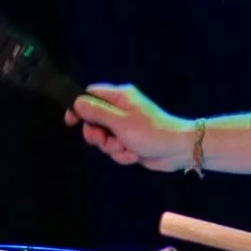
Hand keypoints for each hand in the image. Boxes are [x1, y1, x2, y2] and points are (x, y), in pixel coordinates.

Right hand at [68, 84, 195, 171]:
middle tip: (104, 140)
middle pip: (93, 120)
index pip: (90, 95)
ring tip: (126, 148)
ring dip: (112, 148)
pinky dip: (123, 155)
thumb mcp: (120, 121)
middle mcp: (120, 110)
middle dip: (97, 135)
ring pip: (104, 139)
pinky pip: (115, 150)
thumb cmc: (151, 132)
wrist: (179, 149)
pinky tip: (134, 155)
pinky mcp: (130, 142)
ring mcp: (125, 127)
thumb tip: (77, 103)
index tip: (71, 122)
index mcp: (119, 97)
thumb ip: (97, 112)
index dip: (78, 108)